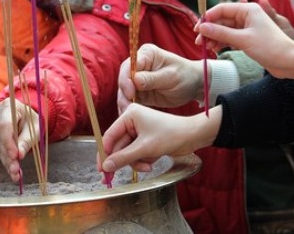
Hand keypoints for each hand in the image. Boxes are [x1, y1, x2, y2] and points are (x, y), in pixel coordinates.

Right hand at [0, 98, 38, 181]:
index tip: (15, 156)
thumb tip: (19, 155)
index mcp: (8, 106)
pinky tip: (11, 169)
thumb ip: (27, 140)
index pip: (4, 126)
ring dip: (6, 161)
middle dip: (8, 156)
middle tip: (16, 171)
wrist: (25, 117)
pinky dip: (4, 160)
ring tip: (15, 173)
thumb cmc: (31, 120)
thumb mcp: (34, 128)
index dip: (8, 143)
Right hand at [99, 104, 221, 173]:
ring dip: (135, 161)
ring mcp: (139, 130)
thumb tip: (105, 166)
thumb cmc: (170, 135)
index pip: (110, 135)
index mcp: (130, 114)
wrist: (193, 136)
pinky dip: (142, 160)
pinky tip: (152, 162)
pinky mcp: (146, 139)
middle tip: (111, 178)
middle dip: (124, 160)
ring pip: (128, 152)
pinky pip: (136, 153)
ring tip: (147, 166)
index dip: (104, 152)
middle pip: (118, 145)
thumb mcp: (145, 148)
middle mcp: (132, 120)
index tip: (100, 168)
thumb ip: (123, 158)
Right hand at [118, 43, 203, 113]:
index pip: (129, 66)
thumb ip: (152, 78)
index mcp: (146, 55)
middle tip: (127, 107)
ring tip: (127, 114)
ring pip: (124, 92)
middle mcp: (139, 66)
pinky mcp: (140, 93)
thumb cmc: (185, 75)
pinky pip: (130, 101)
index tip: (130, 92)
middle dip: (124, 94)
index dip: (126, 79)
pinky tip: (129, 116)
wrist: (194, 85)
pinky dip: (129, 108)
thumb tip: (134, 80)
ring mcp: (137, 80)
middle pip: (124, 79)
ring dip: (125, 103)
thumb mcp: (170, 76)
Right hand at [195, 2, 293, 78]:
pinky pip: (230, 38)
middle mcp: (247, 16)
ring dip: (214, 38)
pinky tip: (214, 49)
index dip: (208, 18)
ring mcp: (247, 28)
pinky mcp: (248, 39)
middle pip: (222, 20)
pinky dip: (222, 43)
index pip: (222, 9)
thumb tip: (202, 28)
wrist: (289, 62)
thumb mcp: (243, 39)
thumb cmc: (270, 47)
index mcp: (248, 10)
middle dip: (209, 30)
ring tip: (205, 48)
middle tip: (199, 42)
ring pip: (224, 30)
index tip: (197, 29)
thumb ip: (221, 33)